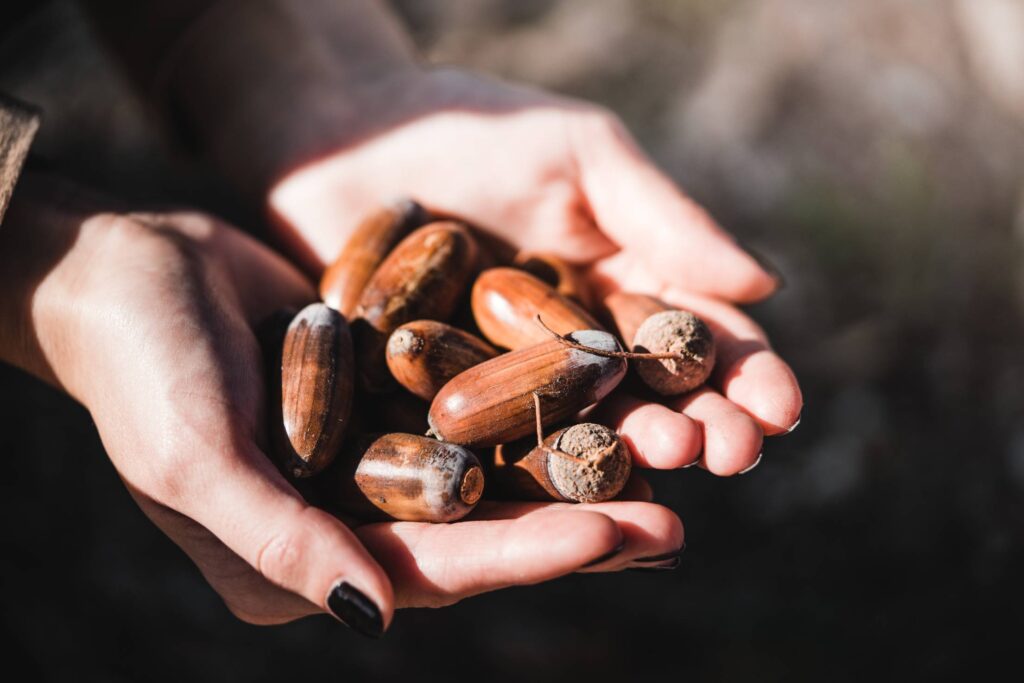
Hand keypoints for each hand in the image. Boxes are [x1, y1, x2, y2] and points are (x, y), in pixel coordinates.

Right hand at [0, 179, 683, 631]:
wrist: (124, 270)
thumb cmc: (140, 366)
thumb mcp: (192, 454)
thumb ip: (274, 537)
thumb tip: (370, 617)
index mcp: (299, 564)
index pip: (431, 572)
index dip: (527, 556)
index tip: (618, 533)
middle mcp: (344, 523)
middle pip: (481, 533)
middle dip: (577, 526)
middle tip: (674, 520)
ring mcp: (370, 461)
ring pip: (493, 477)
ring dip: (571, 471)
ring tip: (664, 467)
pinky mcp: (386, 400)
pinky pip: (473, 412)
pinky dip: (534, 410)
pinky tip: (600, 398)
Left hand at [266, 68, 803, 474]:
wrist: (344, 136)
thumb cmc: (472, 129)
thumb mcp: (580, 155)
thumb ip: (662, 217)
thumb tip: (764, 285)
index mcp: (624, 286)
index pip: (698, 339)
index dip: (746, 375)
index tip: (781, 407)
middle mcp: (578, 346)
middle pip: (651, 397)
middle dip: (701, 424)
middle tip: (731, 452)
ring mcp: (513, 381)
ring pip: (583, 430)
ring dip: (633, 453)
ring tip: (669, 459)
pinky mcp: (445, 404)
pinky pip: (496, 443)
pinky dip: (535, 468)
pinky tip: (572, 494)